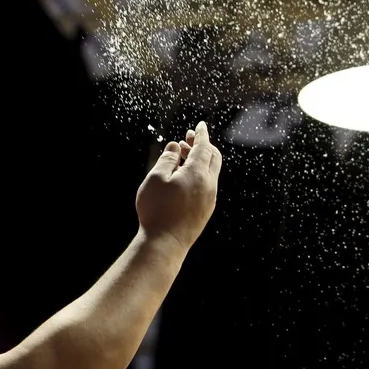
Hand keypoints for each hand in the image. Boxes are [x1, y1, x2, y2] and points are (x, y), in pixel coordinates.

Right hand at [135, 121, 221, 252]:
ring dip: (199, 161)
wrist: (165, 243)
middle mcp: (209, 184)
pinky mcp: (205, 210)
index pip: (203, 146)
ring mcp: (209, 199)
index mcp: (197, 173)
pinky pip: (207, 185)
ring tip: (182, 158)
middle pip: (213, 157)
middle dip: (203, 145)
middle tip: (189, 139)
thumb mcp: (155, 178)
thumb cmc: (157, 210)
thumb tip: (175, 147)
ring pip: (210, 172)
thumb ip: (167, 159)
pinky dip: (199, 175)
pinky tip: (184, 179)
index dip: (201, 134)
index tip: (200, 125)